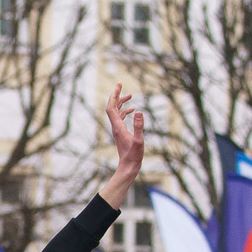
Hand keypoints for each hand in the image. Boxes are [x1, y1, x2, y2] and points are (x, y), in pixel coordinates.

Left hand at [96, 82, 144, 208]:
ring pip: (116, 112)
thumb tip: (138, 111)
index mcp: (118, 126)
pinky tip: (132, 111)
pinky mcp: (121, 133)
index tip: (118, 85)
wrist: (128, 167)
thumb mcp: (139, 140)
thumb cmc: (134, 156)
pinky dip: (125, 112)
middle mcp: (116, 127)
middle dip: (116, 95)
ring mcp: (118, 130)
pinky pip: (121, 119)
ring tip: (130, 95)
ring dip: (121, 103)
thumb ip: (138, 126)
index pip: (112, 107)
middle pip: (112, 107)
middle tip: (120, 84)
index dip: (114, 95)